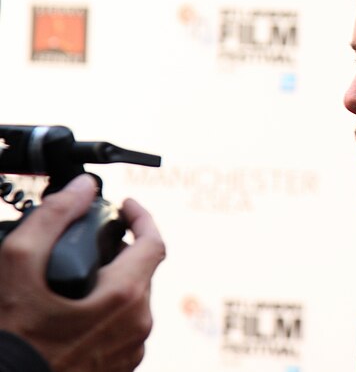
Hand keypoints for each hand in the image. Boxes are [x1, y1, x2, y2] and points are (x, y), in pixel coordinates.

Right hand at [0, 174, 165, 371]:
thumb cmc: (10, 337)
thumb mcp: (19, 266)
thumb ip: (53, 217)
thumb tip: (82, 188)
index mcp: (125, 297)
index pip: (154, 242)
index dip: (141, 216)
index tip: (126, 205)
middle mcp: (138, 326)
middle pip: (141, 271)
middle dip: (121, 250)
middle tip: (92, 241)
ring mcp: (130, 352)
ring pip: (133, 302)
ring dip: (113, 282)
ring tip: (81, 275)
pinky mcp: (117, 369)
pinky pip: (122, 330)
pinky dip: (107, 312)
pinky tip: (76, 309)